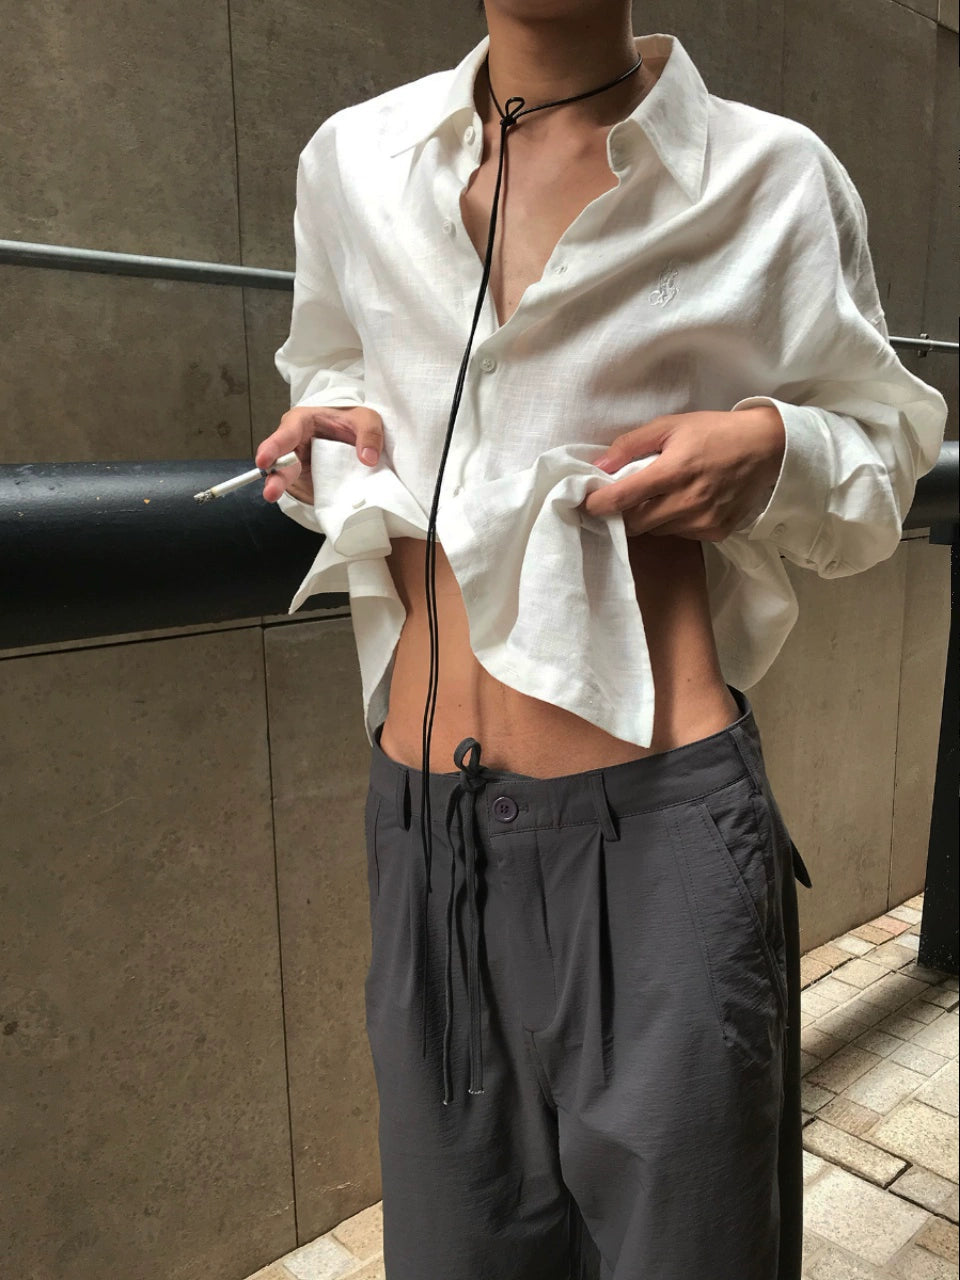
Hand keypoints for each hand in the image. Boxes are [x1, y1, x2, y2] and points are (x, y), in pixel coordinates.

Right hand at [255, 405, 384, 504]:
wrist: (356, 436)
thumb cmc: (351, 421)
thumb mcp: (366, 419)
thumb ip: (368, 433)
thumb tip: (368, 458)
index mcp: (301, 423)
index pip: (285, 434)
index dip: (273, 447)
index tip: (264, 460)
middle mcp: (294, 444)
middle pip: (279, 460)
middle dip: (273, 476)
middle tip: (270, 491)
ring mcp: (298, 464)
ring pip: (285, 477)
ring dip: (279, 488)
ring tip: (272, 496)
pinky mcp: (305, 480)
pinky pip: (303, 489)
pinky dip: (305, 497)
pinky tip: (306, 502)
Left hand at [578, 407, 784, 539]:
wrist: (765, 448)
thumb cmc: (715, 432)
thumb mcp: (671, 425)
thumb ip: (631, 444)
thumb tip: (599, 465)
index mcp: (673, 471)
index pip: (623, 498)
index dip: (598, 504)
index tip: (587, 503)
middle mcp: (687, 502)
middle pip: (635, 524)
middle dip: (625, 512)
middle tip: (627, 497)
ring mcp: (703, 521)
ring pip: (657, 530)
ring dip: (651, 517)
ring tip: (664, 494)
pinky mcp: (716, 532)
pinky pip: (680, 534)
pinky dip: (675, 521)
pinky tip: (688, 502)